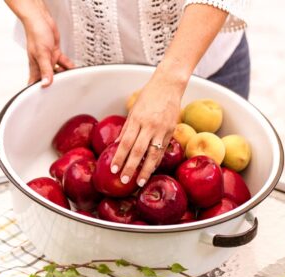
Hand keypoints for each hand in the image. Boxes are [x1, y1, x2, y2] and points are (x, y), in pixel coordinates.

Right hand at [23, 11, 74, 86]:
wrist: (41, 20)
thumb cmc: (36, 33)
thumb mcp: (41, 53)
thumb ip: (45, 69)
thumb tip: (46, 83)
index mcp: (36, 67)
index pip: (35, 82)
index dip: (38, 91)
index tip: (44, 100)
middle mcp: (42, 64)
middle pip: (50, 79)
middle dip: (56, 84)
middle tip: (64, 91)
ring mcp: (50, 59)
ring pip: (59, 72)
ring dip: (65, 75)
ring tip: (72, 80)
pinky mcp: (56, 54)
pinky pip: (64, 63)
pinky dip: (70, 66)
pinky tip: (75, 70)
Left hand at [111, 68, 183, 186]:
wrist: (169, 85)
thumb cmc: (149, 96)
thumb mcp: (133, 109)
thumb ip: (127, 128)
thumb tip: (118, 144)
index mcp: (137, 119)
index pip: (126, 142)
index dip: (119, 157)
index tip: (114, 169)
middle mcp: (149, 125)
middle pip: (138, 151)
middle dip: (130, 167)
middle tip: (124, 180)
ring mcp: (162, 129)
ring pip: (153, 154)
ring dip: (146, 170)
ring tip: (140, 182)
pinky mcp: (171, 131)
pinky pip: (162, 150)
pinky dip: (156, 161)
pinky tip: (151, 170)